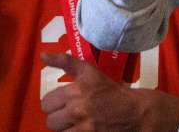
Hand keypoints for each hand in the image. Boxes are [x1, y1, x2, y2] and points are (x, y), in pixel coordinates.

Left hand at [39, 53, 178, 130]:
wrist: (136, 112)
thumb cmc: (112, 90)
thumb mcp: (90, 72)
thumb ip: (66, 62)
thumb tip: (42, 55)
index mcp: (76, 89)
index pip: (47, 103)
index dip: (54, 104)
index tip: (64, 104)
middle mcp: (77, 108)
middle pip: (50, 121)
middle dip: (59, 118)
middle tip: (71, 116)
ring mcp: (83, 126)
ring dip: (66, 129)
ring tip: (77, 124)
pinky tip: (81, 130)